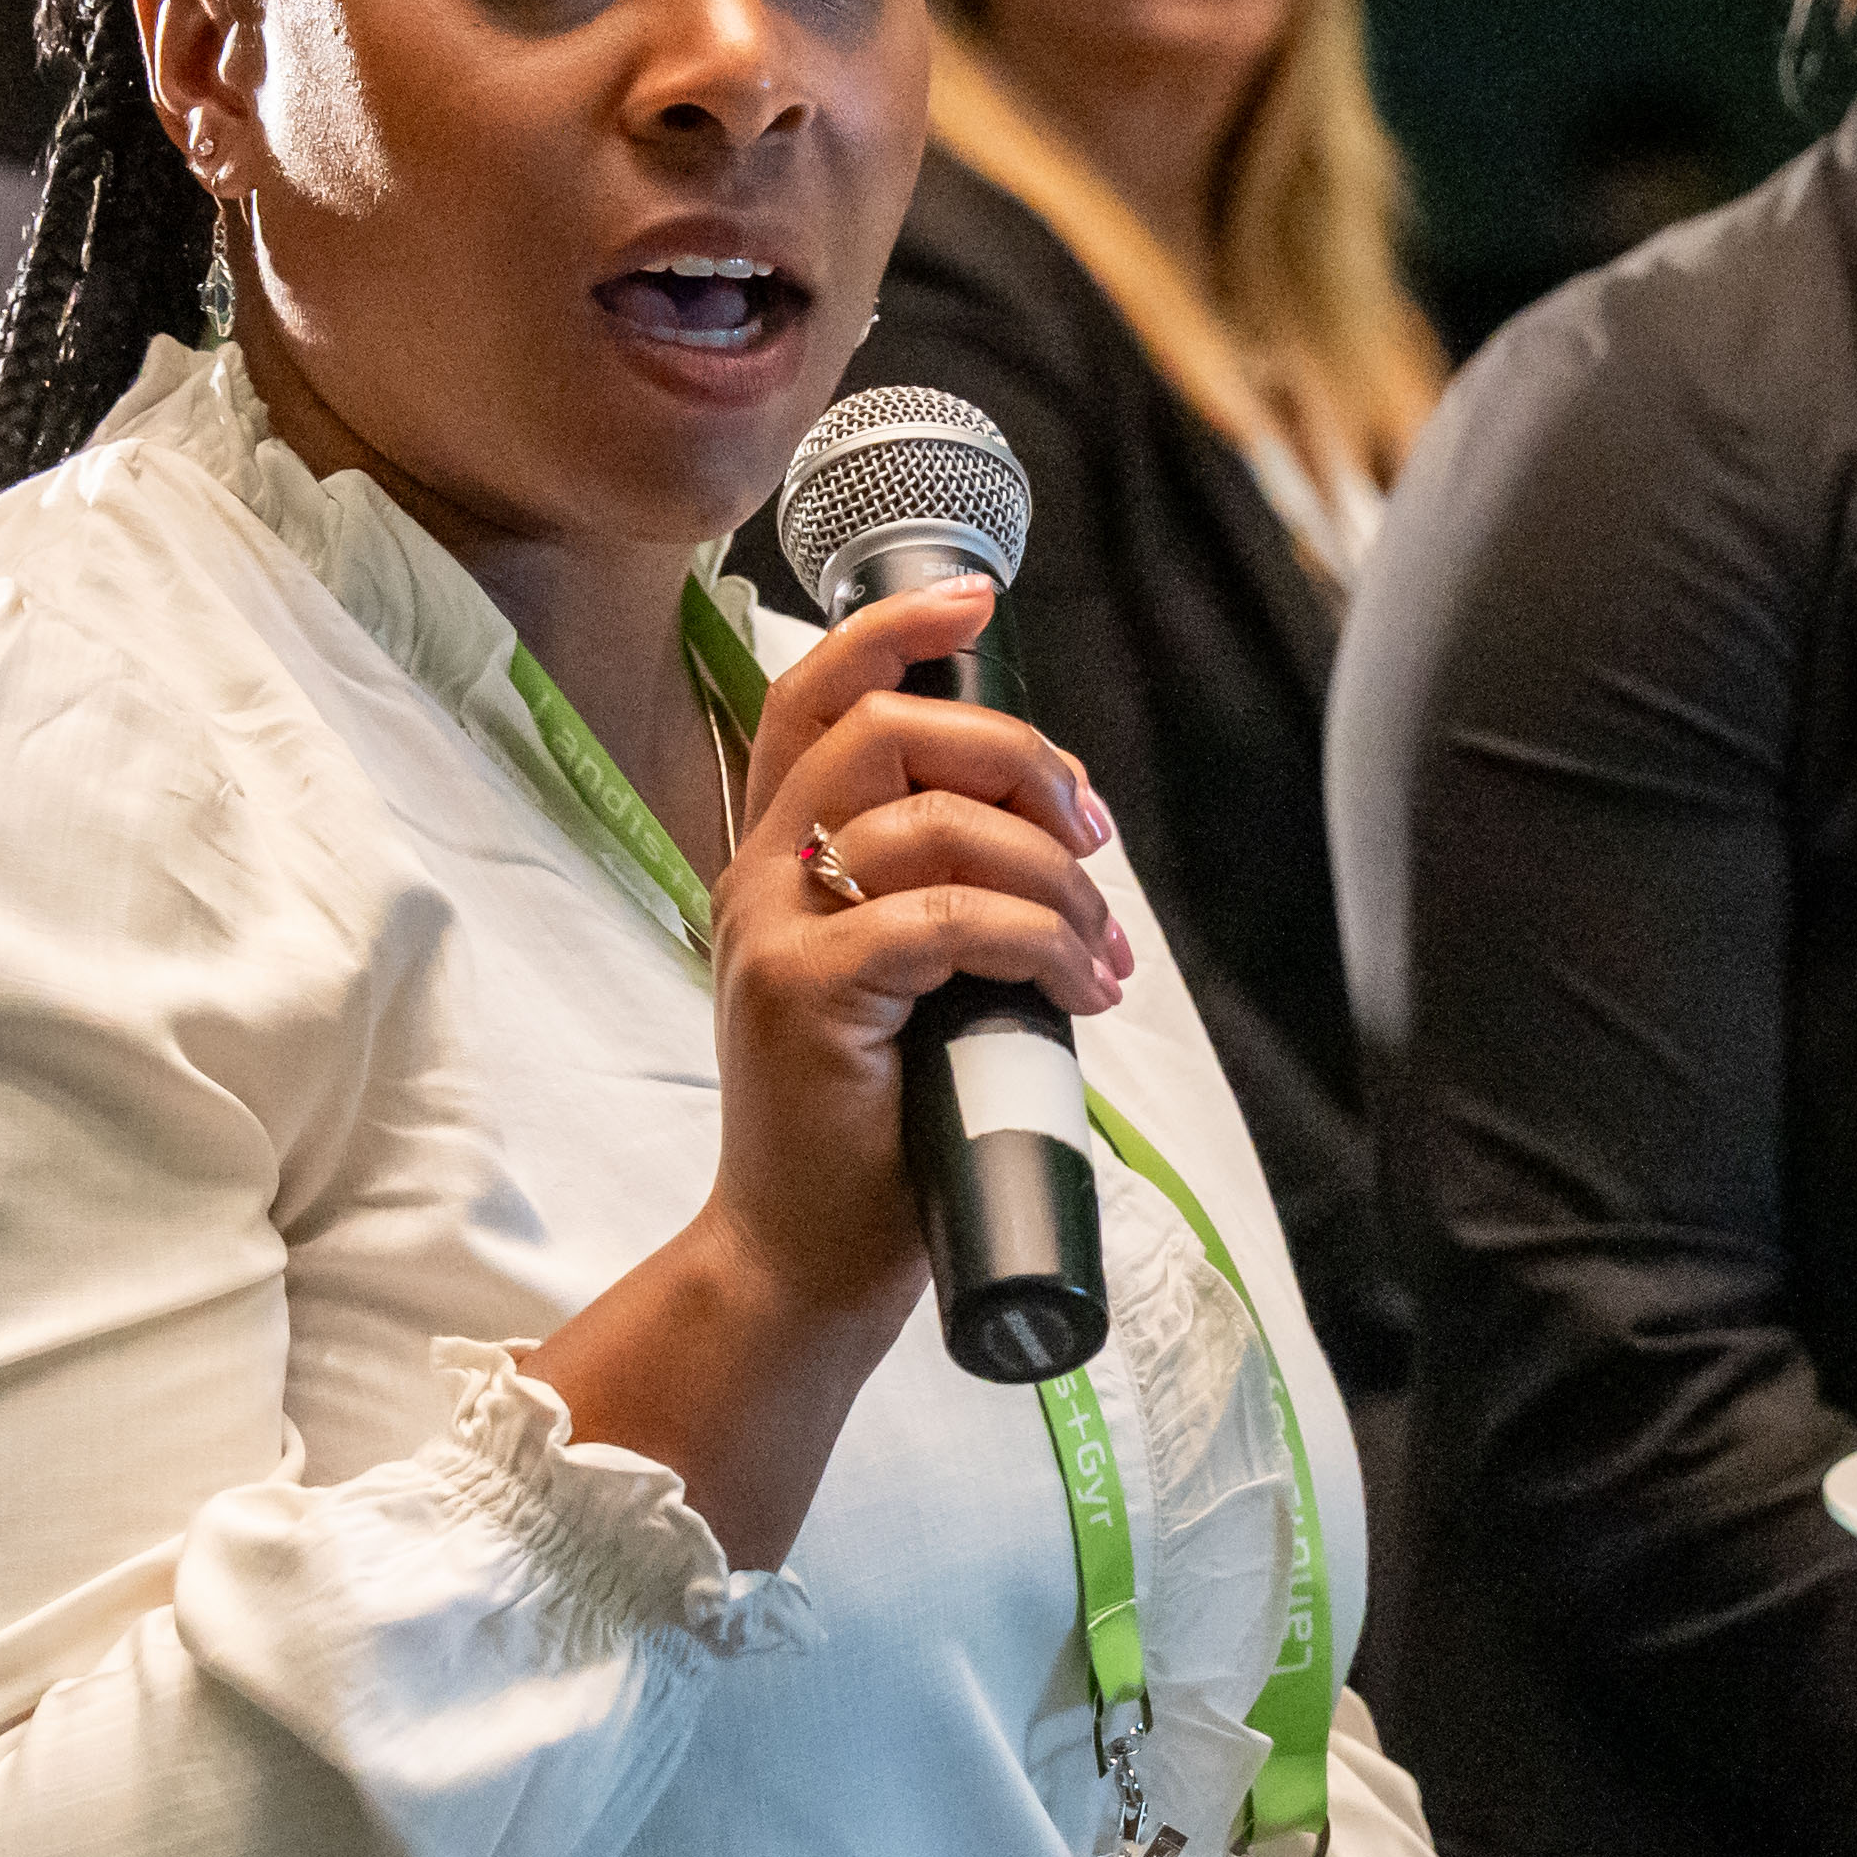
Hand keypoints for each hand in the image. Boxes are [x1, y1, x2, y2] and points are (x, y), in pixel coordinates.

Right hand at [688, 575, 1131, 1329]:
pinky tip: (1076, 986)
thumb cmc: (874, 1124)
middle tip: (1091, 832)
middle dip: (1015, 758)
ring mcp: (769, 932)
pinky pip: (939, 920)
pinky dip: (1033, 938)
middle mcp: (758, 876)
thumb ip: (944, 890)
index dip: (891, 633)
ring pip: (928, 825)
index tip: (977, 601)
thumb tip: (1060, 828)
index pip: (813, 700)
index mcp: (778, 857)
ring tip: (1098, 947)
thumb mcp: (911, 981)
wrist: (807, 1255)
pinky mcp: (801, 995)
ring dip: (1049, 874)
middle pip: (883, 733)